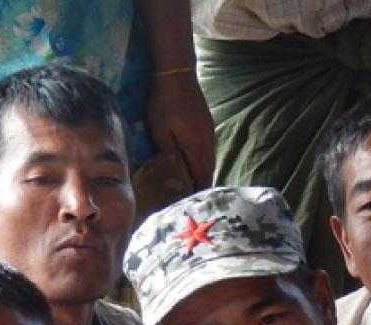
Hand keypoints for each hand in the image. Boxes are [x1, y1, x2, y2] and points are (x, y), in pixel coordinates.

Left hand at [145, 72, 215, 188]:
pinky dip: (202, 161)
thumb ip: (168, 154)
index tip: (189, 204)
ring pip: (210, 160)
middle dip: (201, 185)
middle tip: (189, 199)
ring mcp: (210, 132)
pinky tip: (193, 164)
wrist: (177, 75)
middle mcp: (208, 142)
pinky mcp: (207, 124)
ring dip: (202, 173)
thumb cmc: (165, 104)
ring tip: (191, 185)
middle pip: (209, 171)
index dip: (197, 191)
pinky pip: (208, 150)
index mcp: (198, 147)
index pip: (202, 177)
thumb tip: (174, 173)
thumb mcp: (160, 132)